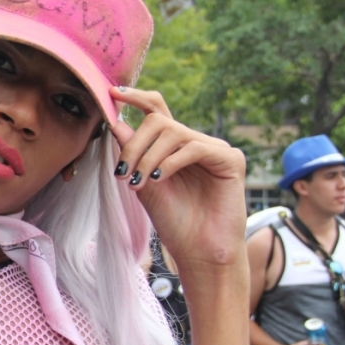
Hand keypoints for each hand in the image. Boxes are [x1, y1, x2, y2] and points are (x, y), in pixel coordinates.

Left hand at [108, 87, 246, 271]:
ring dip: (147, 157)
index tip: (113, 93)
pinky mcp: (231, 160)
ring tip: (137, 182)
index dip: (136, 97)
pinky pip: (194, 147)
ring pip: (173, 132)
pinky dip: (170, 161)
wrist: (199, 252)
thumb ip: (131, 154)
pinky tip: (160, 178)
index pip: (156, 110)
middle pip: (158, 120)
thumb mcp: (143, 182)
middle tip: (121, 172)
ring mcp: (215, 149)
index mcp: (174, 147)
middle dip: (134, 144)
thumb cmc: (173, 221)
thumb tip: (115, 122)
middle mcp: (195, 143)